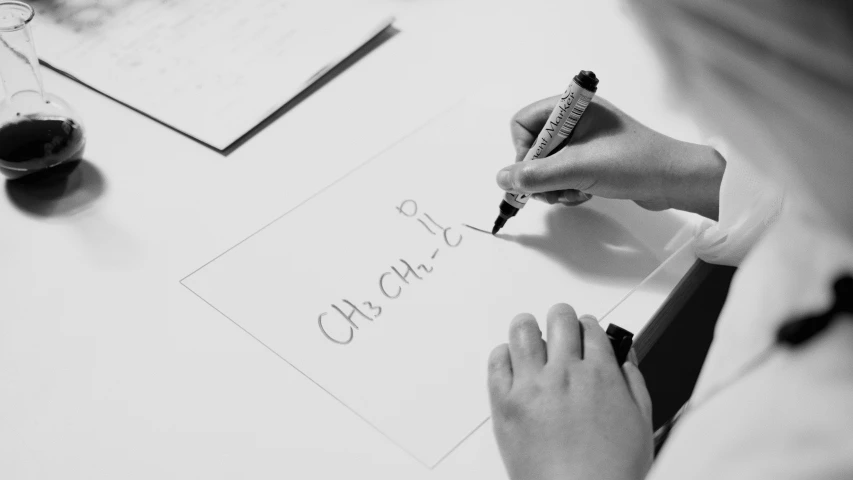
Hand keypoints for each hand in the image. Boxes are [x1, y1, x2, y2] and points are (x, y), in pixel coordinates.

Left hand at [488, 304, 652, 479]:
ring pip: (522, 330)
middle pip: (559, 318)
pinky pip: (496, 361)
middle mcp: (564, 373)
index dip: (588, 326)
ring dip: (528, 328)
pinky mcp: (504, 403)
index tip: (585, 332)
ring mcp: (531, 386)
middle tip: (560, 328)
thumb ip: (633, 383)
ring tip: (530, 335)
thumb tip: (624, 358)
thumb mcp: (641, 423)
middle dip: (562, 319)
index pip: (591, 327)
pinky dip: (504, 355)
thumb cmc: (609, 471)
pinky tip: (512, 361)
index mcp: (600, 374)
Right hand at [497, 96, 724, 219]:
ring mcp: (584, 141)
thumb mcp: (578, 169)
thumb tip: (501, 178)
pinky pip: (563, 174)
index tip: (531, 173)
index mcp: (572, 108)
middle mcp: (576, 120)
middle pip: (533, 147)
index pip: (523, 122)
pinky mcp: (592, 160)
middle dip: (539, 174)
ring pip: (547, 165)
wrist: (674, 180)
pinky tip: (584, 194)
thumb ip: (535, 174)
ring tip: (572, 193)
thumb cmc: (632, 163)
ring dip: (553, 185)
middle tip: (551, 190)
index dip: (521, 150)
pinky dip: (567, 188)